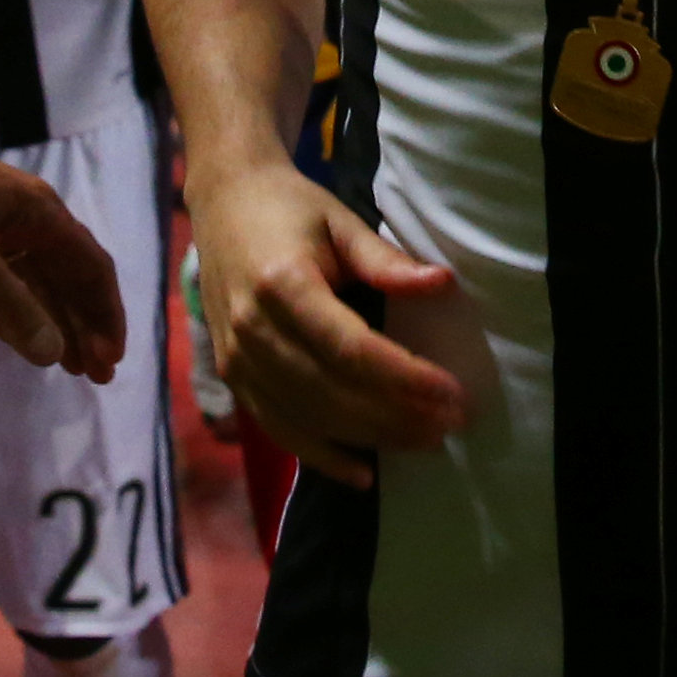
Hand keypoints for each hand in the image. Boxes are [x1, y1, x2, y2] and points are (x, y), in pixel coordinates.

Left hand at [0, 137, 125, 379]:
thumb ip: (10, 303)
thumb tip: (52, 355)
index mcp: (44, 216)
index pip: (92, 270)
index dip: (106, 314)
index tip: (112, 357)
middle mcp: (35, 225)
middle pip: (73, 281)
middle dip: (87, 327)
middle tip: (98, 376)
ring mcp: (7, 234)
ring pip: (44, 286)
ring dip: (59, 325)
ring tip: (73, 368)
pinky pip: (13, 285)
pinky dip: (24, 314)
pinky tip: (29, 342)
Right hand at [193, 159, 467, 488]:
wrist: (225, 203)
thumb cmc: (291, 208)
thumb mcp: (342, 222)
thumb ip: (387, 261)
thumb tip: (441, 284)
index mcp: (282, 286)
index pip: (350, 349)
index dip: (403, 377)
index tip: (451, 393)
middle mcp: (253, 331)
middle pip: (332, 392)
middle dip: (396, 415)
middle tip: (451, 424)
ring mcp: (237, 359)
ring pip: (308, 418)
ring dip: (369, 438)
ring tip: (424, 442)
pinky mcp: (232, 377)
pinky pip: (278, 428)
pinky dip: (320, 456)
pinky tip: (362, 473)